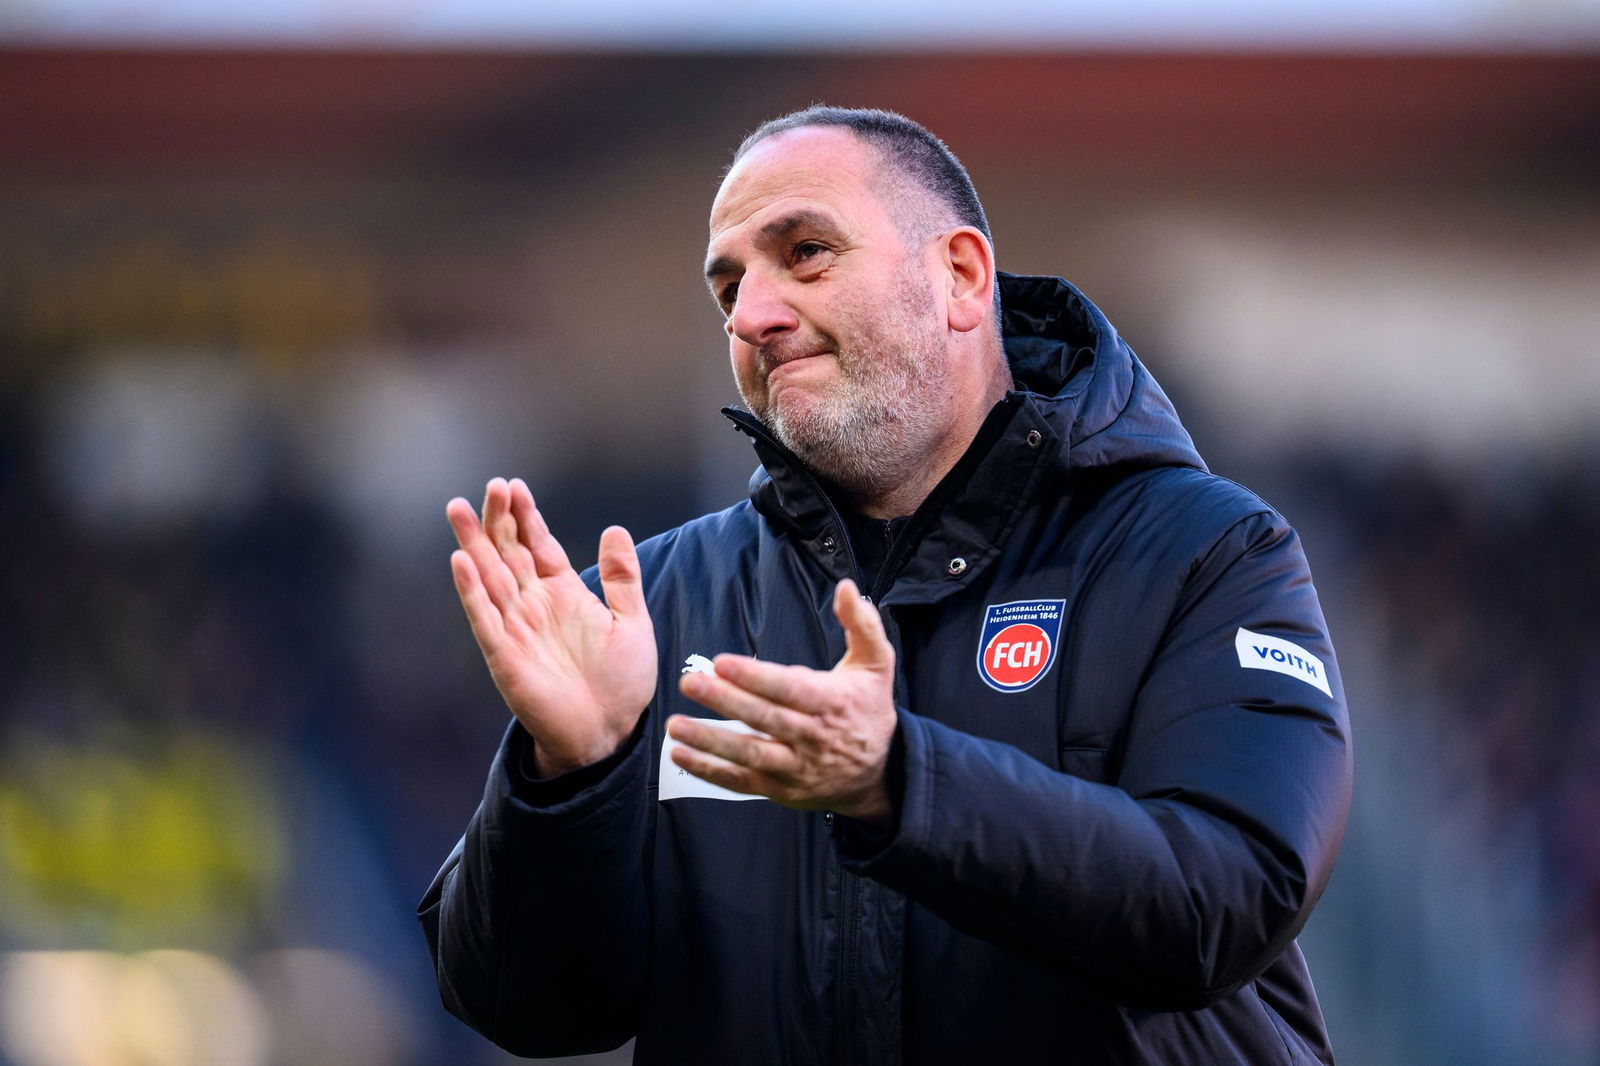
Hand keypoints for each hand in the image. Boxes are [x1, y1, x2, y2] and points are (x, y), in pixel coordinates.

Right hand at [447, 477, 656, 773]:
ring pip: (489, 578)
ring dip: (474, 544)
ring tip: (458, 510)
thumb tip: (615, 529)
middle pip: (509, 553)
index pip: (539, 546)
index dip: (527, 516)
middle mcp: (534, 606)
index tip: (515, 486)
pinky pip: (484, 619)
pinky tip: (461, 561)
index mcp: (563, 595)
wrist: (608, 733)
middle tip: (490, 485)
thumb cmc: (621, 682)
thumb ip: (622, 579)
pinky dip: (472, 591)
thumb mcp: (632, 623)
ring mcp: (516, 629)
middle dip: (498, 520)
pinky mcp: (504, 656)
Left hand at [668, 579, 896, 824]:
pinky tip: (680, 755)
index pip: (790, 689)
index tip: (722, 663)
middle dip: (725, 701)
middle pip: (764, 719)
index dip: (756, 677)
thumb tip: (845, 588)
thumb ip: (862, 624)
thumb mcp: (877, 664)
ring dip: (710, 741)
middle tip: (690, 682)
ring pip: (749, 754)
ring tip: (675, 724)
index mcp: (832, 702)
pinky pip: (742, 782)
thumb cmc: (870, 709)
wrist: (883, 773)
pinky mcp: (781, 789)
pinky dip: (710, 771)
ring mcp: (796, 767)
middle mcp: (813, 737)